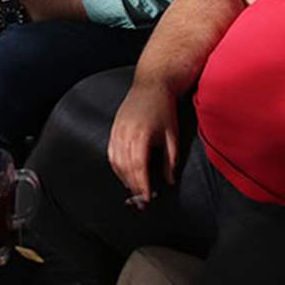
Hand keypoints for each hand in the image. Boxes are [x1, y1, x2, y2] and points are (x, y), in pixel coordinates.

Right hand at [107, 79, 179, 206]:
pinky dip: (116, 167)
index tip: (147, 197)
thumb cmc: (164, 109)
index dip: (142, 185)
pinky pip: (111, 153)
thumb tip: (169, 180)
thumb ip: (171, 160)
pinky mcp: (114, 129)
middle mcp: (125, 134)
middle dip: (133, 186)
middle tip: (141, 199)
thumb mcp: (172, 135)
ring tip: (134, 189)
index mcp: (141, 135)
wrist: (151, 85)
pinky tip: (124, 174)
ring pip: (116, 162)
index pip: (139, 167)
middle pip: (125, 167)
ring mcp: (117, 131)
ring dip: (124, 178)